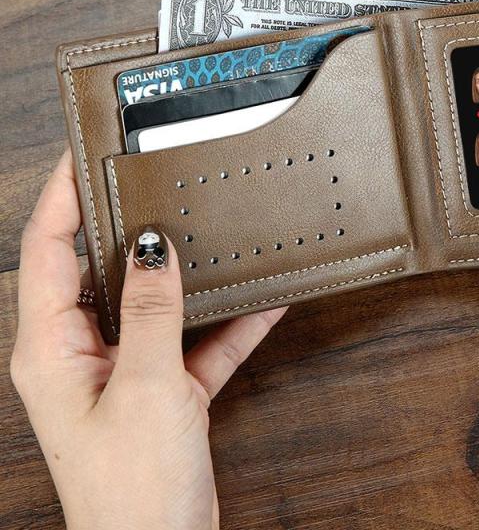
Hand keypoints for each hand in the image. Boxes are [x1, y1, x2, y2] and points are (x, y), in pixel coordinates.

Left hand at [10, 148, 285, 528]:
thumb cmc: (131, 489)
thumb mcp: (144, 386)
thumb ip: (151, 311)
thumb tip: (151, 246)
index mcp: (52, 349)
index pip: (48, 251)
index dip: (62, 197)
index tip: (84, 155)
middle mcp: (82, 353)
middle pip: (98, 268)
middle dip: (126, 223)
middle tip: (153, 178)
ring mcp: (125, 370)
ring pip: (153, 300)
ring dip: (185, 271)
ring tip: (211, 228)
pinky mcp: (163, 388)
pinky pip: (197, 338)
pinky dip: (228, 320)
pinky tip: (264, 298)